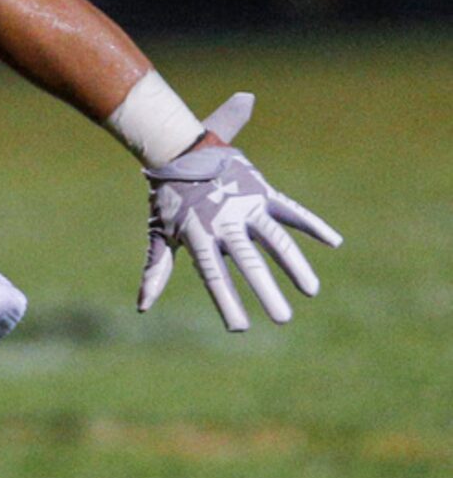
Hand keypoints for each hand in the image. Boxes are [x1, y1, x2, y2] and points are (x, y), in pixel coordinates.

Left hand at [138, 92, 342, 332]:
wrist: (179, 149)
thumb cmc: (167, 198)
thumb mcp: (159, 233)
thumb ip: (157, 270)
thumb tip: (143, 307)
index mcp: (200, 234)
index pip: (215, 276)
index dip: (227, 301)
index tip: (239, 328)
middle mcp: (226, 221)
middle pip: (250, 262)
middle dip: (267, 291)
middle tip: (282, 320)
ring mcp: (246, 205)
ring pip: (276, 239)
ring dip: (295, 265)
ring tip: (311, 291)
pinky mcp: (262, 191)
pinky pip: (291, 210)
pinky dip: (312, 224)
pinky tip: (334, 242)